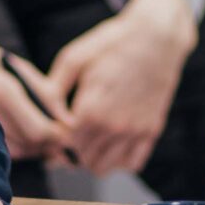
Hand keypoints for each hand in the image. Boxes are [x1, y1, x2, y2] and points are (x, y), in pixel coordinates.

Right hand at [0, 8, 71, 166]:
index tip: (67, 131)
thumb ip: (47, 94)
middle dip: (49, 144)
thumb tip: (69, 121)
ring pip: (17, 152)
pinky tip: (19, 134)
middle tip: (59, 136)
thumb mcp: (18, 68)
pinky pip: (0, 150)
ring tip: (40, 134)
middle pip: (30, 145)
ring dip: (34, 148)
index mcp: (5, 90)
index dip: (59, 136)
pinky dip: (16, 147)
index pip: (41, 131)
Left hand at [47, 0, 197, 177]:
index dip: (55, 138)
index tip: (55, 128)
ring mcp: (135, 131)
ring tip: (88, 139)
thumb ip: (54, 90)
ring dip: (91, 158)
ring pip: (103, 167)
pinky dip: (118, 161)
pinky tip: (110, 143)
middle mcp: (114, 126)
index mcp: (92, 108)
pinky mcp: (151, 130)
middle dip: (70, 150)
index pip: (64, 143)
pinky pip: (131, 164)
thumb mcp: (75, 58)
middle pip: (81, 159)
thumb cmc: (113, 43)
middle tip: (69, 134)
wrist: (157, 37)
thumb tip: (47, 114)